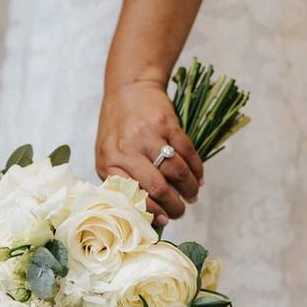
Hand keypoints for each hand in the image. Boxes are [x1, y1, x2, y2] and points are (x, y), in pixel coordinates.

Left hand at [95, 80, 203, 225]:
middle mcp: (126, 149)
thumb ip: (123, 179)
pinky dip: (197, 169)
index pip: (134, 195)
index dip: (153, 211)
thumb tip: (150, 211)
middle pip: (159, 188)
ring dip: (190, 188)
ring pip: (177, 172)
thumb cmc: (118, 126)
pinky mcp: (167, 124)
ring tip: (193, 194)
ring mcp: (148, 135)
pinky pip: (188, 153)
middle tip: (182, 210)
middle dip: (175, 205)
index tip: (165, 220)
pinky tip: (198, 177)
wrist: (129, 87)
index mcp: (108, 161)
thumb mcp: (109, 153)